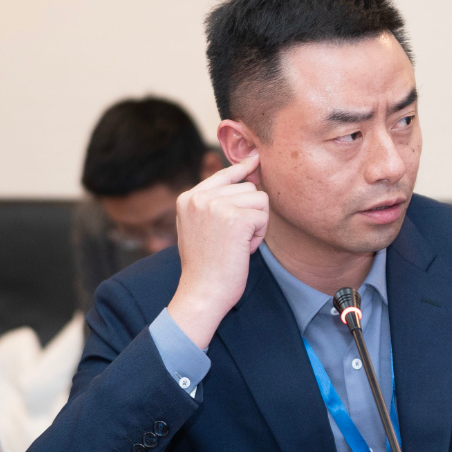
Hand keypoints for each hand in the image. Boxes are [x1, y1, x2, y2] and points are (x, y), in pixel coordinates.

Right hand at [167, 153, 267, 348]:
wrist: (202, 293)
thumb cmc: (206, 267)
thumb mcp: (199, 228)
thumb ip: (213, 204)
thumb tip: (245, 177)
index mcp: (188, 198)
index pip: (224, 174)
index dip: (242, 168)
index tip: (255, 159)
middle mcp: (199, 198)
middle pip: (248, 187)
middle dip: (250, 213)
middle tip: (233, 239)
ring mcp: (216, 206)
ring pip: (259, 199)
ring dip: (256, 224)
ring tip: (237, 244)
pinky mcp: (235, 218)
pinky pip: (263, 216)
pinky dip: (259, 236)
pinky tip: (243, 249)